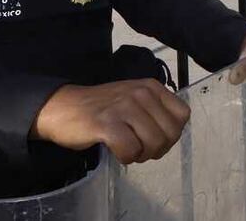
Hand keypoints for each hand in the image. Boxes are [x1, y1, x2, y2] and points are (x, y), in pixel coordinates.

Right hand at [31, 79, 189, 163]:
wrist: (63, 107)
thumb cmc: (101, 108)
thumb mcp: (134, 100)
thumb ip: (154, 111)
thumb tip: (171, 134)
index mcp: (151, 87)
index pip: (182, 115)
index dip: (172, 133)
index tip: (155, 138)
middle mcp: (141, 93)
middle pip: (170, 133)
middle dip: (157, 149)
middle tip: (139, 148)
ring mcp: (124, 107)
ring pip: (154, 143)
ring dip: (141, 154)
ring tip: (127, 149)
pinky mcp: (107, 123)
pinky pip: (130, 150)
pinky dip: (125, 157)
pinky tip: (115, 150)